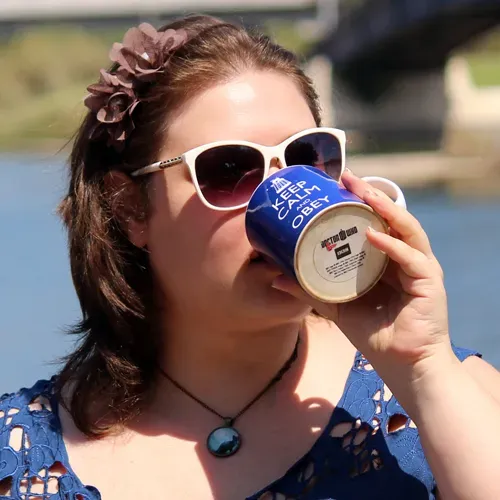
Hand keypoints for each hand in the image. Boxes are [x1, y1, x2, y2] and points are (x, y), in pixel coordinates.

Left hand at [272, 169, 453, 372]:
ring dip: (385, 208)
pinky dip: (391, 244)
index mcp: (387, 259)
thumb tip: (276, 278)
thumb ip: (310, 290)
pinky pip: (410, 257)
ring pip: (406, 228)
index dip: (359, 202)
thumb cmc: (373, 334)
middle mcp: (405, 257)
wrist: (401, 365)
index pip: (376, 221)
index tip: (336, 185)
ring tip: (362, 193)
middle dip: (369, 195)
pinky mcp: (429, 281)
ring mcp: (420, 267)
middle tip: (347, 178)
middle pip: (391, 217)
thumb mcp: (337, 305)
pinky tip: (372, 234)